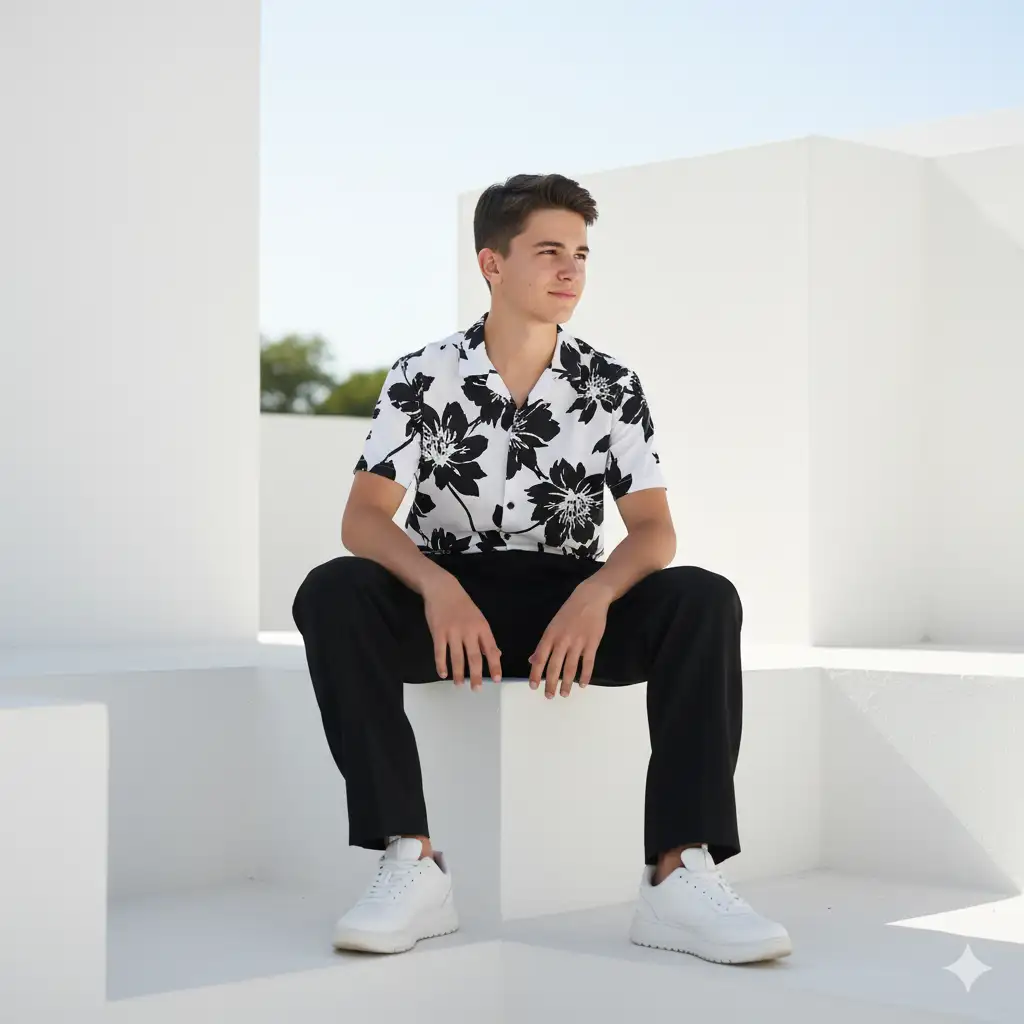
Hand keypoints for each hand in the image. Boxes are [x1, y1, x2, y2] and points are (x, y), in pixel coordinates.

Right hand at [422, 574, 501, 690]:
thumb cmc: (462, 605)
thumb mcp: (479, 618)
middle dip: (476, 675)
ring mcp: (452, 631)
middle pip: (474, 657)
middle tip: (477, 689)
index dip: (494, 666)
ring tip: (460, 684)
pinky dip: (441, 665)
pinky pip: (440, 652)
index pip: (491, 650)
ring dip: (458, 673)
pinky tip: (443, 674)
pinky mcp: (438, 632)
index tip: (497, 680)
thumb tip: (496, 654)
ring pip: (456, 658)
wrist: (443, 589)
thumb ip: (485, 638)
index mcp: (482, 627)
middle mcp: (469, 630)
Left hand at [529, 578, 611, 697]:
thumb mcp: (552, 625)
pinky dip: (585, 676)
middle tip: (549, 696)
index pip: (540, 658)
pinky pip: (588, 663)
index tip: (533, 686)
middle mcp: (562, 641)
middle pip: (554, 667)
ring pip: (570, 668)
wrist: (589, 598)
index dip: (536, 674)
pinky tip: (583, 685)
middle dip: (550, 684)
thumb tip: (533, 660)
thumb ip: (543, 644)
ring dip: (567, 683)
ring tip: (564, 694)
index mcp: (550, 635)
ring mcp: (578, 643)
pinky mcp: (592, 644)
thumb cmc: (569, 612)